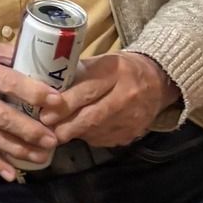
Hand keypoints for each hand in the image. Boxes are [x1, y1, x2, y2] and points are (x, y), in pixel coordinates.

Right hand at [0, 30, 56, 180]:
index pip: (8, 83)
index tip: (56, 101)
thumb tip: (39, 60)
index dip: (33, 93)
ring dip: (16, 149)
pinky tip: (10, 173)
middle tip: (52, 139)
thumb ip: (7, 54)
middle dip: (28, 130)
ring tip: (41, 156)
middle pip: (0, 117)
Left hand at [36, 52, 178, 146]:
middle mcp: (127, 95)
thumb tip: (44, 88)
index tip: (44, 113)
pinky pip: (104, 140)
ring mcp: (132, 118)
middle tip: (45, 129)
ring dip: (74, 133)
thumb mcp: (101, 62)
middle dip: (65, 125)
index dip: (65, 104)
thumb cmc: (120, 69)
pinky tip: (78, 132)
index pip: (87, 90)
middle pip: (91, 116)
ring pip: (96, 131)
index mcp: (116, 72)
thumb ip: (77, 74)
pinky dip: (88, 137)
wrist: (158, 81)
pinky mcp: (132, 133)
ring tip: (56, 132)